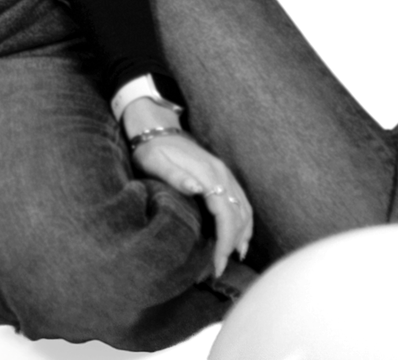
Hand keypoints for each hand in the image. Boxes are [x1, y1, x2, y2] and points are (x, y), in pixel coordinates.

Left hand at [129, 131, 253, 278]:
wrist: (157, 130)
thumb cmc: (152, 151)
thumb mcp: (155, 162)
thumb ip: (175, 176)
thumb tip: (197, 189)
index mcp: (207, 173)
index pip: (224, 212)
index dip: (225, 238)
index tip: (218, 260)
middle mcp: (222, 174)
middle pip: (237, 214)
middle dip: (232, 243)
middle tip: (219, 267)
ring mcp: (225, 175)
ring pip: (244, 210)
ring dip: (241, 236)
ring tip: (231, 258)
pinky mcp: (224, 177)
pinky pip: (242, 203)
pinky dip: (245, 223)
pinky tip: (241, 239)